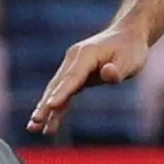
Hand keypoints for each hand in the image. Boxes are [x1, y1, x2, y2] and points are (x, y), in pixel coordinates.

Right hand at [27, 23, 148, 135]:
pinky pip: (63, 92)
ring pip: (56, 89)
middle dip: (45, 104)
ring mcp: (72, 66)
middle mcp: (74, 58)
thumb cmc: (130, 49)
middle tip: (34, 121)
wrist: (127, 36)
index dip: (61, 92)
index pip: (73, 77)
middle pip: (58, 84)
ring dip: (44, 108)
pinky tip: (46, 123)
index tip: (50, 105)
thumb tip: (107, 73)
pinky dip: (55, 107)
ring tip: (33, 127)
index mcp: (86, 54)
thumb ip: (118, 69)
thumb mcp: (130, 60)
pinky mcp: (75, 74)